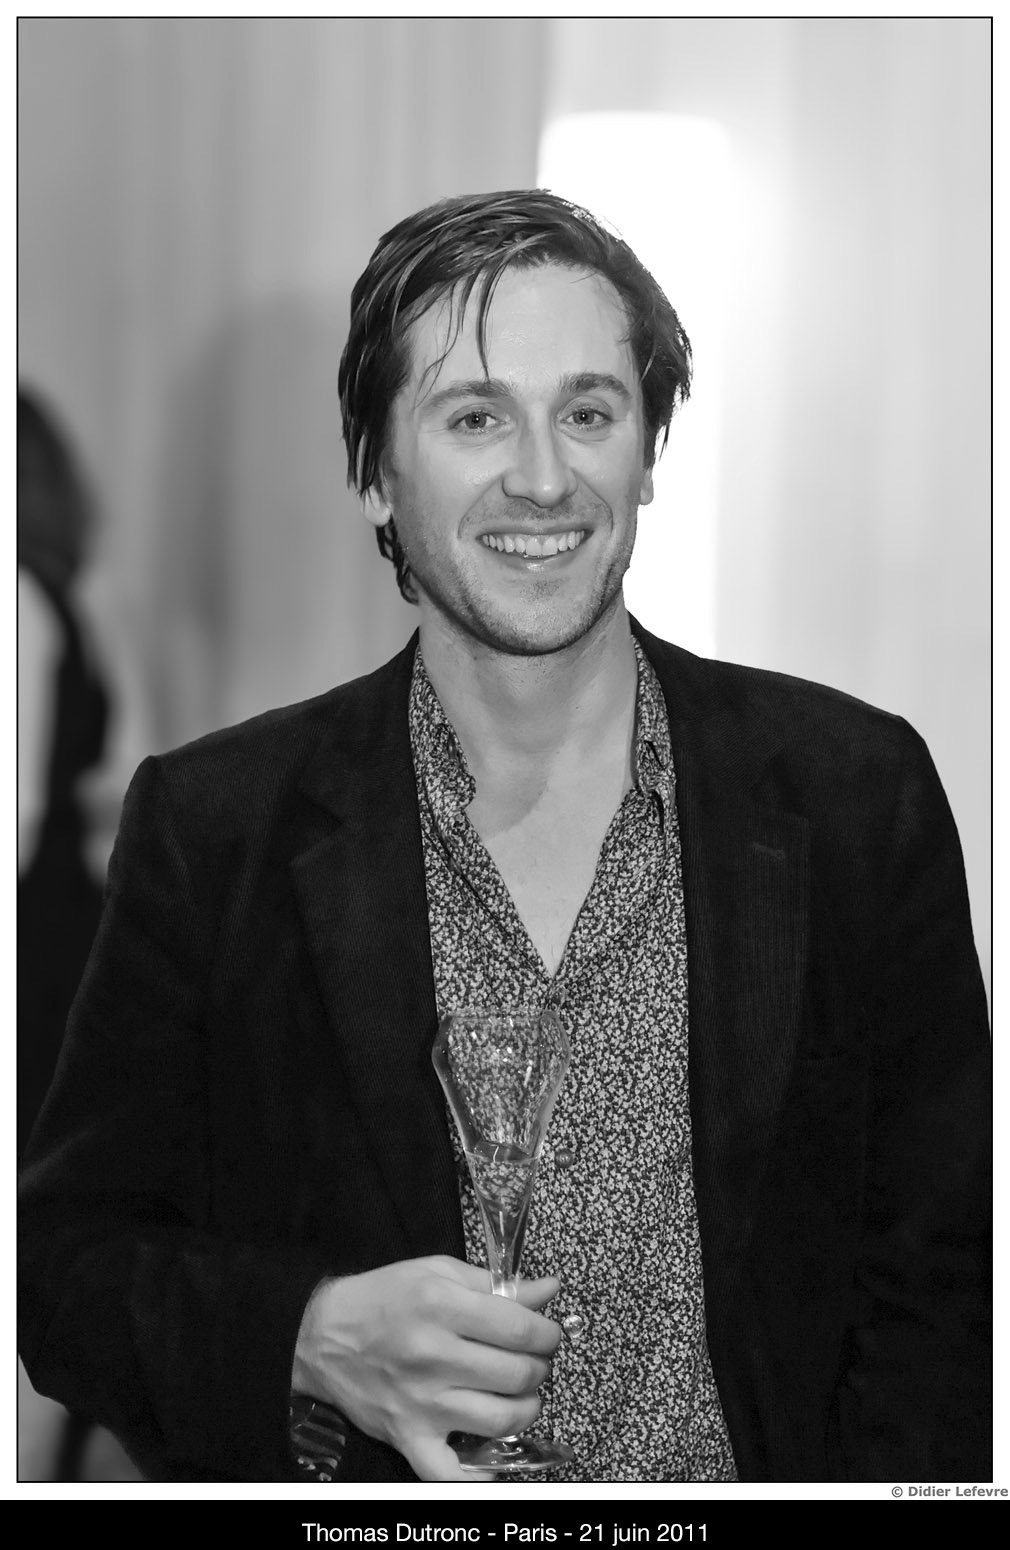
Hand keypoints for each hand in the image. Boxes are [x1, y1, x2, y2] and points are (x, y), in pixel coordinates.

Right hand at [291, 1255, 561, 1480]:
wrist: (321, 1335)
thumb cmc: (383, 1298)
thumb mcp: (437, 1272)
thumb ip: (495, 1284)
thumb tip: (548, 1291)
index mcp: (441, 1307)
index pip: (520, 1329)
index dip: (547, 1333)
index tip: (548, 1334)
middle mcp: (433, 1356)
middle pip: (517, 1375)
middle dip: (540, 1368)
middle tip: (534, 1361)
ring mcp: (422, 1403)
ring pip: (501, 1420)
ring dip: (526, 1409)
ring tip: (521, 1395)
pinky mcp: (408, 1436)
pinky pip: (449, 1472)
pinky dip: (479, 1472)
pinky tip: (492, 1457)